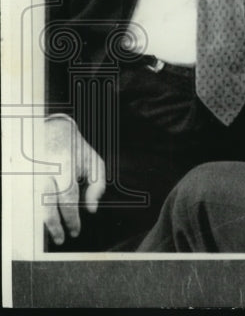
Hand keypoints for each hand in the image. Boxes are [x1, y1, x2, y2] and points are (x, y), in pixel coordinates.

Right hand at [36, 116, 105, 244]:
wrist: (51, 130)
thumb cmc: (75, 148)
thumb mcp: (94, 161)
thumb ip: (97, 185)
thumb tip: (92, 209)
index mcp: (64, 165)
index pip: (67, 198)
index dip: (71, 218)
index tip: (75, 231)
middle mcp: (44, 171)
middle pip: (46, 206)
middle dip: (55, 226)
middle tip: (61, 239)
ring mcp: (30, 175)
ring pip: (33, 206)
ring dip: (43, 222)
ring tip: (53, 233)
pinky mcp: (22, 178)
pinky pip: (27, 201)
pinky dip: (34, 213)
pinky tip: (42, 220)